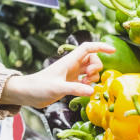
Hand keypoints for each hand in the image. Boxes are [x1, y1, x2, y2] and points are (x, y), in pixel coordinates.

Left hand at [0, 42, 114, 107]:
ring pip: (90, 69)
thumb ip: (74, 89)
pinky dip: (89, 84)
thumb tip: (92, 91)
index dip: (101, 46)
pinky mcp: (70, 83)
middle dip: (97, 66)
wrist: (27, 93)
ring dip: (94, 76)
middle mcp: (71, 65)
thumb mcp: (57, 88)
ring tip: (85, 85)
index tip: (113, 51)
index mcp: (69, 61)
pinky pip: (86, 80)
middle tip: (89, 77)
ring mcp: (71, 74)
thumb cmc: (38, 87)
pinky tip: (85, 90)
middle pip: (92, 58)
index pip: (88, 48)